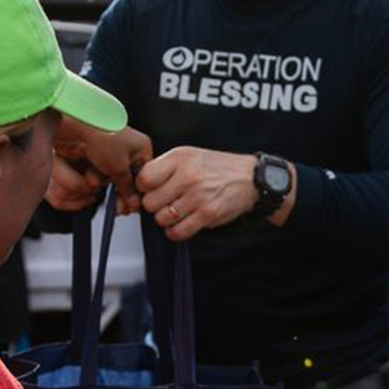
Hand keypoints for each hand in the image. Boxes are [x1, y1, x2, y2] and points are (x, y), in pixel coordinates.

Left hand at [51, 124, 151, 212]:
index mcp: (140, 147)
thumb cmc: (103, 135)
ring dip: (100, 182)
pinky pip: (94, 174)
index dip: (136, 193)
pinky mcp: (91, 155)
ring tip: (94, 176)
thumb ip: (128, 187)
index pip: (144, 177)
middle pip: (124, 180)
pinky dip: (89, 176)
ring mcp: (107, 152)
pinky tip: (87, 173)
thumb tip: (135, 201)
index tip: (129, 206)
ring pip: (107, 179)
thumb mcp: (120, 166)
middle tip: (115, 202)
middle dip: (116, 189)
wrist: (77, 124)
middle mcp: (125, 149)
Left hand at [136, 146, 264, 241]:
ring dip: (166, 219)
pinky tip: (182, 223)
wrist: (249, 178)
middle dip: (154, 206)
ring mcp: (197, 196)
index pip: (144, 178)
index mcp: (180, 158)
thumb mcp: (189, 156)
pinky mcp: (207, 214)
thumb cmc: (217, 168)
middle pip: (149, 202)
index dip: (143, 188)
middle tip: (165, 202)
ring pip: (161, 219)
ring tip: (176, 212)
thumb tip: (139, 186)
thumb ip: (165, 168)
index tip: (151, 190)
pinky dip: (176, 231)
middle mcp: (187, 176)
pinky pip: (177, 232)